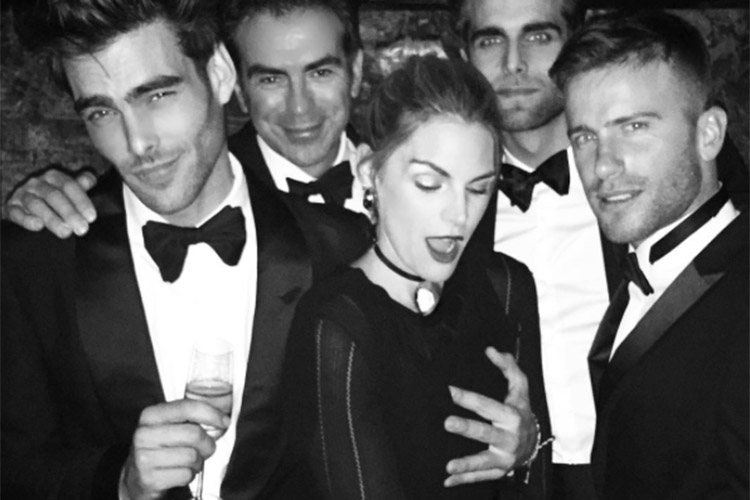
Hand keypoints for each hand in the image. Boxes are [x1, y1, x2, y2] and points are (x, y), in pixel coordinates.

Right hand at [6, 167, 96, 237]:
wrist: (26, 200)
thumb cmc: (54, 195)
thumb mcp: (68, 188)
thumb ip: (81, 184)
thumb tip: (92, 178)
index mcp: (53, 177)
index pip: (69, 186)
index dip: (81, 201)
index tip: (92, 217)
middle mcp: (37, 183)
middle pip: (54, 196)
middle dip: (70, 213)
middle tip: (82, 229)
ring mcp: (23, 194)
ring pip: (36, 205)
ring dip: (52, 219)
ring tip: (66, 232)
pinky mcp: (12, 207)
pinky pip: (16, 212)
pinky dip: (26, 219)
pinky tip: (38, 226)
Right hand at [119, 399, 229, 499]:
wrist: (135, 479)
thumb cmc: (161, 449)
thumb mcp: (168, 427)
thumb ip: (189, 417)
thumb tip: (221, 418)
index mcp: (151, 415)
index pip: (188, 407)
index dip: (212, 414)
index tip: (224, 422)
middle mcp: (144, 434)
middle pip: (194, 434)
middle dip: (207, 444)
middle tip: (205, 449)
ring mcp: (144, 458)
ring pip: (192, 456)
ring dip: (197, 462)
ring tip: (188, 462)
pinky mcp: (149, 479)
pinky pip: (185, 475)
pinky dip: (189, 476)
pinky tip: (180, 473)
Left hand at [443, 347, 536, 486]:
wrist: (535, 442)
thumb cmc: (521, 411)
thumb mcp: (520, 388)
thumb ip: (508, 367)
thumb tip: (491, 349)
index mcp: (512, 416)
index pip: (487, 405)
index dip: (469, 398)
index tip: (450, 391)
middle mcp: (509, 438)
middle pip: (486, 432)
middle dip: (467, 428)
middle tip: (447, 422)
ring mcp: (504, 457)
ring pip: (484, 461)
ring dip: (466, 465)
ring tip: (449, 466)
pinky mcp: (499, 471)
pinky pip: (481, 477)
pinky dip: (465, 480)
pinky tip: (447, 480)